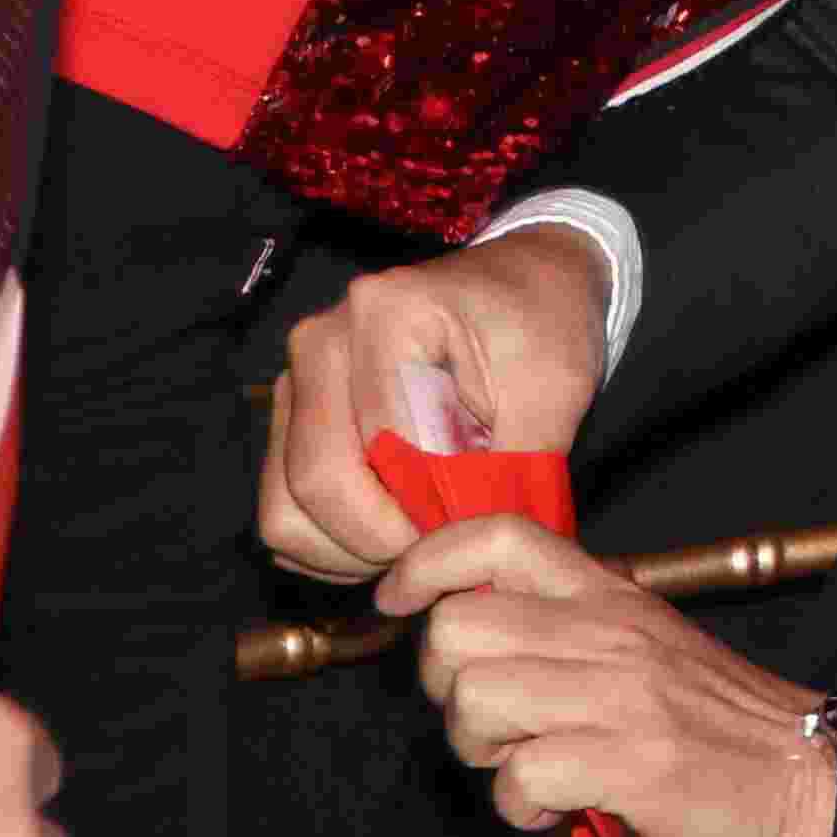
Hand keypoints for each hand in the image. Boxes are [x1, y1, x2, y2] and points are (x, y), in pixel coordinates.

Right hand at [261, 227, 610, 583]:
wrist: (525, 284)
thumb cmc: (544, 329)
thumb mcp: (554, 391)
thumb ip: (510, 469)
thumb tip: (459, 548)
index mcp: (389, 312)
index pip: (387, 448)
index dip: (428, 511)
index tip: (474, 529)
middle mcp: (321, 340)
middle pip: (317, 482)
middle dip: (382, 539)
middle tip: (444, 547)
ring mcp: (295, 380)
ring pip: (285, 511)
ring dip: (350, 551)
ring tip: (420, 539)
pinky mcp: (289, 419)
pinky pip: (283, 512)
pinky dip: (331, 544)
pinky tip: (391, 528)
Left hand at [385, 515, 836, 836]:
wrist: (817, 783)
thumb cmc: (723, 728)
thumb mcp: (646, 651)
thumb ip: (570, 630)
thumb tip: (470, 626)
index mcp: (613, 599)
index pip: (499, 536)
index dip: (425, 561)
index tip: (396, 599)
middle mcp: (613, 633)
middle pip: (458, 627)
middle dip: (448, 688)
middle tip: (493, 720)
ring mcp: (625, 695)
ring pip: (476, 697)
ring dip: (482, 751)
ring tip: (530, 764)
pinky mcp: (636, 762)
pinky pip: (521, 775)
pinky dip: (523, 806)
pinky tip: (560, 804)